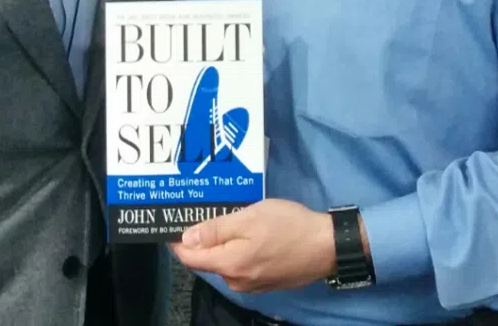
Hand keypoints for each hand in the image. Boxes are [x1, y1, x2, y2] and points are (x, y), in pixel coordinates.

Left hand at [170, 198, 335, 292]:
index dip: (177, 241)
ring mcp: (252, 285)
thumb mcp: (249, 218)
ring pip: (225, 263)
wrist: (327, 246)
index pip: (190, 257)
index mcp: (229, 265)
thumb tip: (186, 239)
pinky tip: (245, 234)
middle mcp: (237, 281)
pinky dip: (236, 251)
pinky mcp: (266, 282)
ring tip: (223, 218)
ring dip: (220, 244)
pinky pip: (240, 266)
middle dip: (199, 239)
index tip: (170, 222)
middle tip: (199, 211)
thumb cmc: (288, 226)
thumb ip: (216, 230)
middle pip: (207, 261)